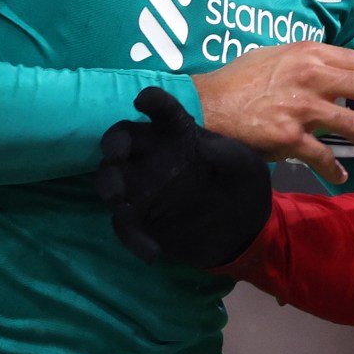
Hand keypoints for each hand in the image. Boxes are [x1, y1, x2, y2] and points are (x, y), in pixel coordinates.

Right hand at [96, 87, 274, 269]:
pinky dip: (132, 236)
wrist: (245, 230)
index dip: (152, 102)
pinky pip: (125, 223)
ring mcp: (143, 186)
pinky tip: (152, 253)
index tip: (143, 101)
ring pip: (112, 178)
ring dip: (109, 185)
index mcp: (180, 134)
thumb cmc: (243, 185)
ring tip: (118, 201)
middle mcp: (155, 154)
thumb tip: (203, 149)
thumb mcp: (244, 166)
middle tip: (116, 155)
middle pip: (122, 139)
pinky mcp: (142, 217)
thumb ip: (224, 156)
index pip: (163, 111)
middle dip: (114, 143)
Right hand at [190, 42, 353, 185]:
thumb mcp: (274, 57)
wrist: (201, 106)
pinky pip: (324, 156)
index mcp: (310, 52)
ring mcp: (302, 107)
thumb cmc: (236, 82)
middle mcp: (311, 75)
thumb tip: (336, 75)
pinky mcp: (289, 136)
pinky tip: (341, 175)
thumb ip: (307, 63)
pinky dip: (336, 168)